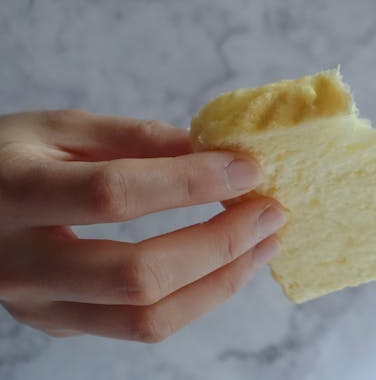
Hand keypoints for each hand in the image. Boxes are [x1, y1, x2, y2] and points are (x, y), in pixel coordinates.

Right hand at [0, 110, 285, 341]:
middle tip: (270, 212)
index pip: (114, 194)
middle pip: (137, 275)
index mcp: (15, 193)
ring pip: (146, 318)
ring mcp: (39, 305)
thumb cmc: (7, 159)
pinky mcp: (58, 324)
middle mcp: (20, 263)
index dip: (190, 183)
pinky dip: (196, 297)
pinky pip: (140, 326)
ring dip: (220, 282)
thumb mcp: (58, 128)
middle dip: (219, 244)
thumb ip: (132, 138)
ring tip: (264, 244)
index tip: (247, 169)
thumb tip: (210, 151)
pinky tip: (227, 264)